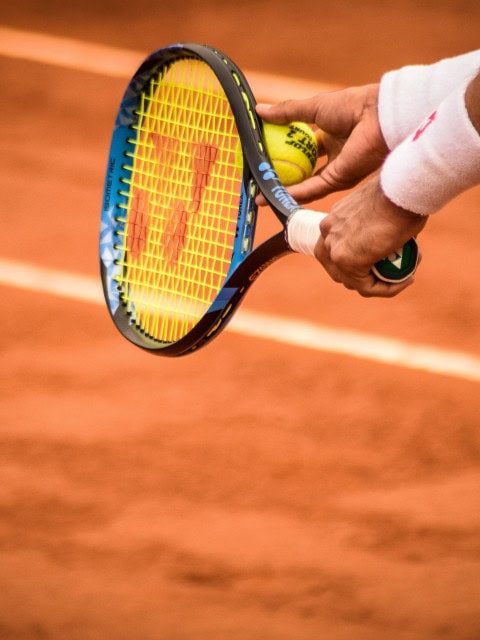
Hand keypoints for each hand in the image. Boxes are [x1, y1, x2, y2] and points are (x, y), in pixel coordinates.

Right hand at [256, 84, 388, 202]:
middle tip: (258, 179)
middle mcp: (333, 155)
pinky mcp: (338, 181)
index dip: (282, 151)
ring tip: (260, 195)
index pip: (301, 147)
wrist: (377, 117)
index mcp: (329, 135)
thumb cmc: (351, 106)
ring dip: (282, 190)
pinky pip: (311, 189)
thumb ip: (287, 112)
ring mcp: (335, 170)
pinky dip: (292, 193)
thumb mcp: (313, 107)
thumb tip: (259, 111)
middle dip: (281, 176)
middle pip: (302, 170)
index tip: (262, 155)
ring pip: (304, 184)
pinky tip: (273, 195)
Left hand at [314, 175, 427, 296]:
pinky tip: (406, 280)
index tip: (385, 260)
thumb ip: (375, 226)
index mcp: (333, 220)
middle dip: (365, 275)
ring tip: (405, 274)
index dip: (359, 261)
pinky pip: (367, 287)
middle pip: (339, 269)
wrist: (401, 190)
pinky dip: (387, 289)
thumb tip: (388, 238)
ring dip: (380, 283)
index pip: (337, 250)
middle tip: (393, 272)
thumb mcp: (381, 209)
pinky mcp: (346, 261)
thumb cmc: (400, 193)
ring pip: (353, 281)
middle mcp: (327, 234)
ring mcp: (334, 249)